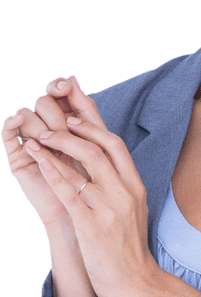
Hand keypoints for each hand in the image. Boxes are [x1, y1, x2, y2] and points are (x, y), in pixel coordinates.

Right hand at [2, 76, 94, 229]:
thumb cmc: (95, 184)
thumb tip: (73, 76)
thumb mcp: (95, 144)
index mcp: (68, 121)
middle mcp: (48, 129)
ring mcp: (31, 142)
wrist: (83, 221)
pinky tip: (18, 120)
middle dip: (56, 111)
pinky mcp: (18, 157)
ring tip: (49, 137)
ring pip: (27, 114)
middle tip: (65, 127)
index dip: (60, 85)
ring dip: (39, 121)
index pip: (57, 92)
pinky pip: (7, 132)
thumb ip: (86, 112)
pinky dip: (11, 123)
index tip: (68, 86)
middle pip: (43, 101)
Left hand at [21, 77, 153, 296]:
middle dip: (70, 132)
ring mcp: (110, 209)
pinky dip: (53, 172)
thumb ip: (121, 188)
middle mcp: (125, 194)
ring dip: (56, 147)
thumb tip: (104, 166)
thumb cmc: (128, 249)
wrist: (135, 283)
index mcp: (135, 188)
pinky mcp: (93, 227)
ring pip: (83, 166)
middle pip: (98, 148)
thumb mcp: (133, 211)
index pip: (115, 145)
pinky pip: (70, 192)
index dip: (92, 127)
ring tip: (35, 139)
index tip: (72, 118)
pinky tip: (40, 161)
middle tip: (48, 125)